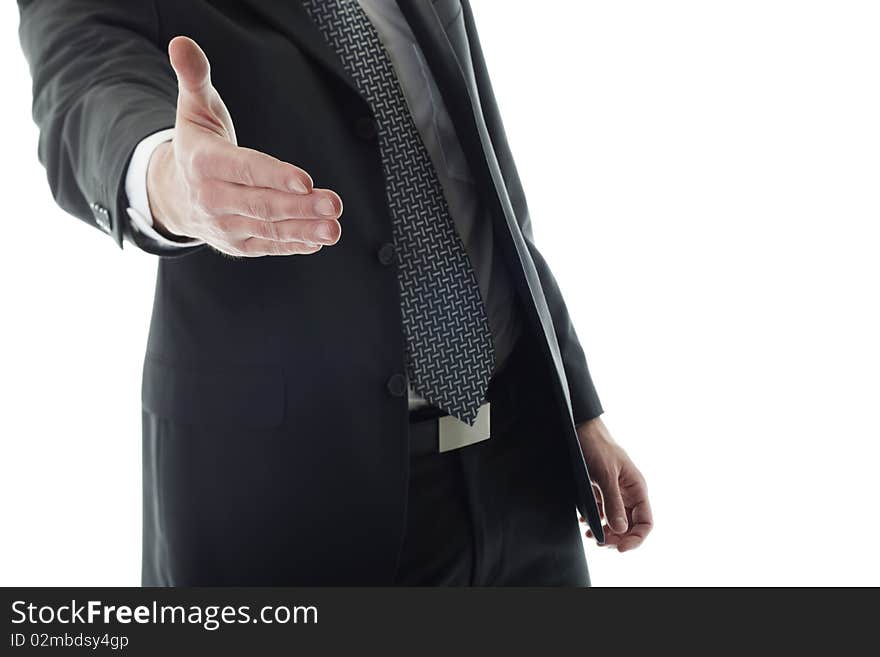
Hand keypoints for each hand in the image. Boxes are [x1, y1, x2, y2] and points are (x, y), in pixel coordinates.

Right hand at [146, 36, 342, 256]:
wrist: (173, 195)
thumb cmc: (196, 145)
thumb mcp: (193, 109)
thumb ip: (194, 78)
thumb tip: (182, 43)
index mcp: (203, 163)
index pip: (244, 169)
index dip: (275, 176)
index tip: (306, 181)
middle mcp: (212, 199)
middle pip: (262, 204)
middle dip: (301, 206)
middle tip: (334, 205)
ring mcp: (225, 226)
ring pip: (269, 229)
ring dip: (304, 230)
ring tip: (333, 228)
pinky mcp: (238, 244)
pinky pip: (268, 246)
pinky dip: (293, 244)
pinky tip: (318, 240)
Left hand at [577, 416, 652, 551]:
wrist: (580, 429)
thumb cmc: (597, 447)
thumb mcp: (605, 475)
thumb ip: (613, 502)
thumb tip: (621, 530)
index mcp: (637, 489)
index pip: (645, 523)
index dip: (636, 539)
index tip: (619, 549)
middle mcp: (629, 493)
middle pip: (630, 526)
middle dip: (617, 538)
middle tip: (599, 543)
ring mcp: (615, 493)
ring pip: (616, 522)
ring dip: (605, 532)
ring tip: (590, 535)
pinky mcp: (601, 491)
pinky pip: (603, 513)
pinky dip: (596, 521)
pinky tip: (585, 521)